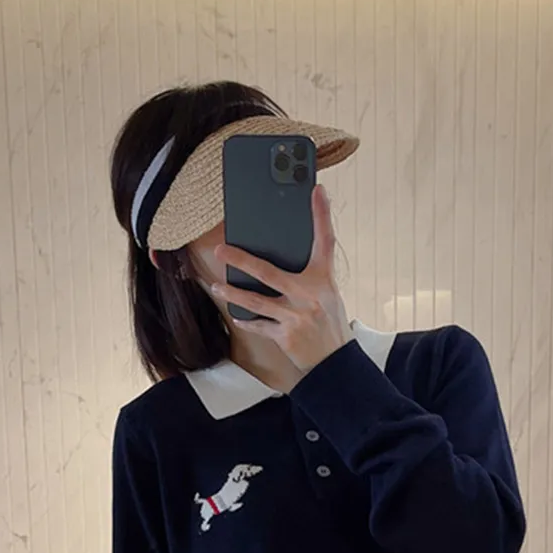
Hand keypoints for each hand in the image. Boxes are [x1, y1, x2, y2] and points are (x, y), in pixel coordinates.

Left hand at [212, 185, 352, 373]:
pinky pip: (259, 324)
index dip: (322, 214)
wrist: (336, 362)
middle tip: (221, 249)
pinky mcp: (285, 335)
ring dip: (232, 293)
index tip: (317, 190)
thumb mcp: (327, 295)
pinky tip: (235, 315)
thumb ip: (308, 278)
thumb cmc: (329, 324)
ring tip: (215, 285)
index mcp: (323, 280)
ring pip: (255, 301)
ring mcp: (295, 316)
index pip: (325, 241)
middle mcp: (308, 295)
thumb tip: (280, 261)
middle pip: (267, 272)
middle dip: (241, 260)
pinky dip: (246, 320)